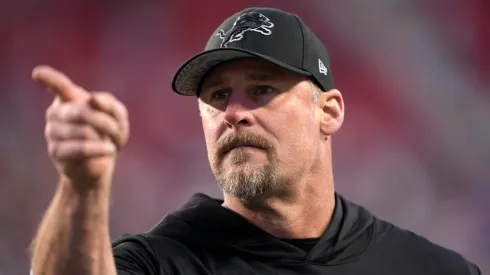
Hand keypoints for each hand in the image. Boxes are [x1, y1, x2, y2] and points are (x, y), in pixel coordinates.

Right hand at [32, 65, 129, 187]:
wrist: (102, 160)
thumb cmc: (107, 133)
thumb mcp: (117, 115)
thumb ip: (109, 103)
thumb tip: (93, 99)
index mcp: (68, 98)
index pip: (58, 86)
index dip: (49, 79)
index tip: (38, 73)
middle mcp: (55, 113)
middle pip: (82, 113)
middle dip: (105, 122)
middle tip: (116, 130)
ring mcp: (52, 132)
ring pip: (84, 131)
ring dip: (104, 138)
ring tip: (110, 144)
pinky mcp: (56, 151)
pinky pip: (80, 148)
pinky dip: (99, 149)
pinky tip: (109, 150)